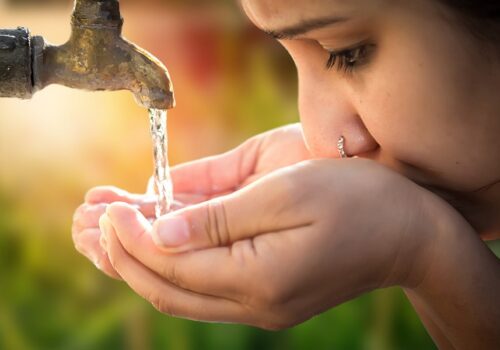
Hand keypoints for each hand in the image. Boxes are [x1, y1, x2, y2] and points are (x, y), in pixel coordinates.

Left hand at [97, 158, 441, 328]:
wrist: (410, 233)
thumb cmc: (359, 200)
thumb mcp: (288, 193)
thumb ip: (220, 217)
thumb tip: (159, 230)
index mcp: (258, 279)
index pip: (171, 265)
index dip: (131, 238)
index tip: (104, 208)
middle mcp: (254, 303)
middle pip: (167, 288)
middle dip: (122, 256)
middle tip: (88, 223)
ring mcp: (260, 304)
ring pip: (181, 292)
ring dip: (140, 263)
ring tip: (103, 234)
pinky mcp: (266, 294)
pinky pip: (204, 285)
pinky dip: (172, 264)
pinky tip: (154, 242)